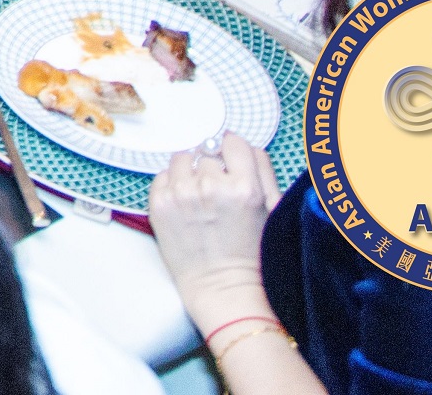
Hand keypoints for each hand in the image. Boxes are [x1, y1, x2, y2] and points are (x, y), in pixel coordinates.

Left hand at [149, 138, 284, 328]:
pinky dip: (172, 185)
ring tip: (199, 199)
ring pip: (182, 159)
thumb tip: (240, 143)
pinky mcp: (159, 204)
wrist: (223, 289)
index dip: (233, 154)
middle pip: (207, 153)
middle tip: (217, 196)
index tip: (231, 166)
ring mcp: (181, 194)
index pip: (233, 142)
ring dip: (189, 172)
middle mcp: (210, 186)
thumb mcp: (273, 210)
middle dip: (212, 169)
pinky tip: (184, 207)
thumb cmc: (253, 254)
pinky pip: (162, 176)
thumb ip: (262, 169)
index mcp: (244, 187)